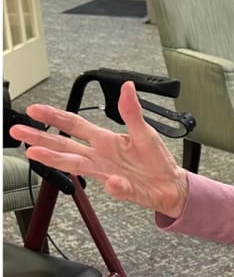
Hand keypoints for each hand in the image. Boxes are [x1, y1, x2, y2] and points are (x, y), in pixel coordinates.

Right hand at [8, 81, 188, 217]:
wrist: (171, 185)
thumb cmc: (156, 159)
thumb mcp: (145, 132)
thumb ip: (132, 112)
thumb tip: (127, 88)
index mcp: (105, 139)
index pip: (74, 124)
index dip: (54, 116)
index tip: (34, 110)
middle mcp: (99, 155)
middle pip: (64, 144)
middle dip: (40, 137)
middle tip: (18, 131)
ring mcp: (106, 172)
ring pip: (76, 165)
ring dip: (56, 160)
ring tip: (35, 154)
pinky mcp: (120, 189)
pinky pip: (116, 187)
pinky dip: (115, 185)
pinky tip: (112, 181)